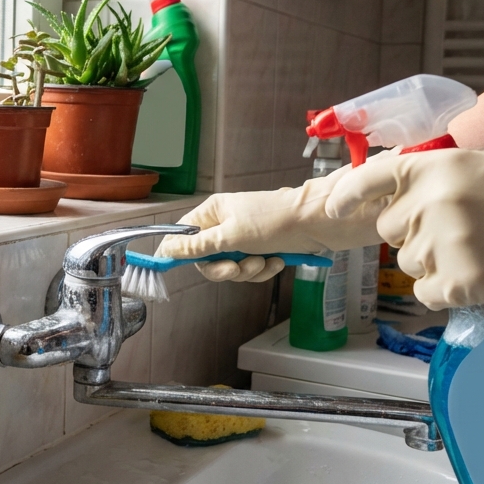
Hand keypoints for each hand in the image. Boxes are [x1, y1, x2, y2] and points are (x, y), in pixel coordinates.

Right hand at [154, 166, 385, 282]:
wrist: (316, 224)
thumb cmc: (273, 222)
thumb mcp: (230, 236)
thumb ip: (197, 246)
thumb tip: (166, 249)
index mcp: (213, 213)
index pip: (184, 234)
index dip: (182, 252)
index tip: (183, 266)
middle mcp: (225, 224)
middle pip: (207, 257)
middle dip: (225, 268)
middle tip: (237, 269)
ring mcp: (243, 237)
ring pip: (230, 267)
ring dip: (247, 270)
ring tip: (264, 261)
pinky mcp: (260, 248)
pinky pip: (250, 268)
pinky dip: (262, 270)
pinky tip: (276, 261)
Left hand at [325, 148, 483, 308]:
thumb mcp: (481, 165)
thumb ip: (434, 176)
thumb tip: (395, 191)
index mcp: (436, 169)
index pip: (371, 178)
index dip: (348, 196)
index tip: (333, 209)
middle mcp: (431, 204)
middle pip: (389, 229)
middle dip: (412, 234)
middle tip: (458, 232)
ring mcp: (441, 245)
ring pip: (407, 262)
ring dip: (433, 262)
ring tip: (478, 251)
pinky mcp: (456, 282)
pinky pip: (425, 291)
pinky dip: (445, 290)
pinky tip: (478, 275)